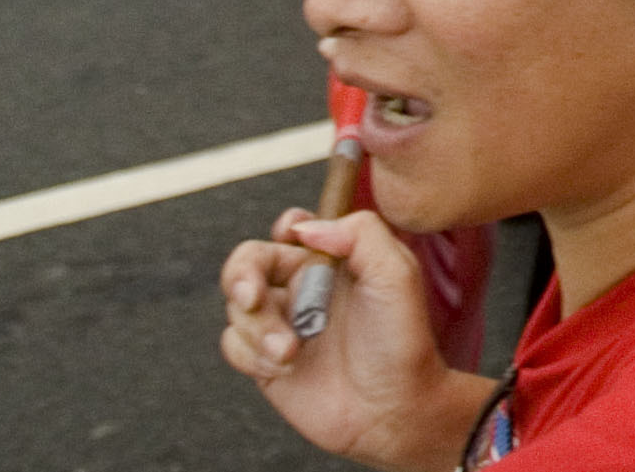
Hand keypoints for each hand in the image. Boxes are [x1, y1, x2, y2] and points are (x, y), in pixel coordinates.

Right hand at [219, 207, 484, 471]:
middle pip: (249, 261)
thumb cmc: (400, 339)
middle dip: (241, 275)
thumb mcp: (397, 273)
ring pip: (237, 305)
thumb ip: (361, 233)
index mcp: (334, 260)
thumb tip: (307, 227)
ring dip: (259, 328)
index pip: (295, 228)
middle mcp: (303, 287)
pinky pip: (233, 343)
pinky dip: (252, 354)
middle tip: (252, 297)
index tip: (289, 237)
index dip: (286, 227)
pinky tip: (284, 366)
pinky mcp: (264, 359)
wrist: (390, 407)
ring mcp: (281, 322)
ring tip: (291, 350)